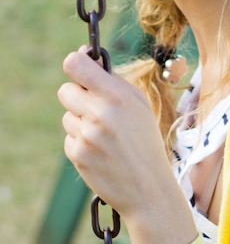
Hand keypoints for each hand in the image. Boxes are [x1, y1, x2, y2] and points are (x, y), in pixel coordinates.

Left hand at [57, 47, 166, 218]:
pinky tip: (101, 152)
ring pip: (67, 116)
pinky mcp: (77, 154)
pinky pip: (69, 137)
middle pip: (65, 90)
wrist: (149, 187)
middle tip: (96, 108)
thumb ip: (112, 80)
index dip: (74, 62)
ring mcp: (86, 135)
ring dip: (81, 122)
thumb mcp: (138, 104)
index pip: (75, 64)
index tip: (80, 68)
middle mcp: (99, 113)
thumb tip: (83, 55)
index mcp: (116, 95)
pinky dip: (81, 142)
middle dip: (77, 97)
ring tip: (105, 136)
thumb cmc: (145, 139)